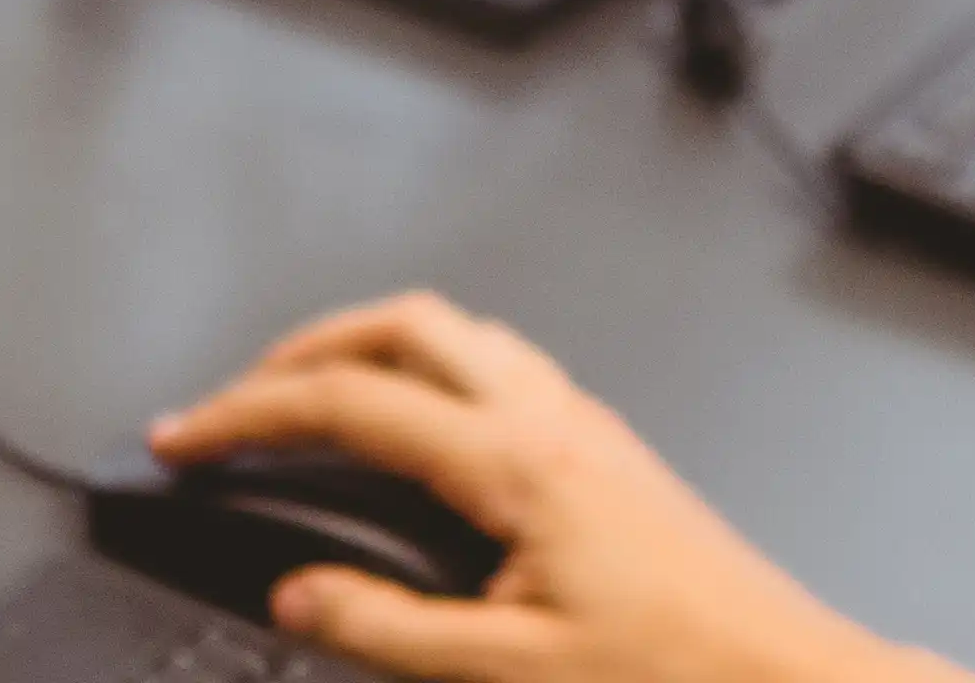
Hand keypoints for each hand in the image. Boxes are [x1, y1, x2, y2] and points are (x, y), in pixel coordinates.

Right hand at [149, 295, 955, 682]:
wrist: (790, 678)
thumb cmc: (681, 671)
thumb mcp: (507, 672)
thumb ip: (385, 630)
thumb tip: (300, 597)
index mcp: (517, 462)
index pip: (348, 403)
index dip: (245, 414)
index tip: (183, 437)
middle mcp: (555, 421)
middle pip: (403, 326)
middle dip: (303, 349)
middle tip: (237, 402)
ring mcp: (589, 426)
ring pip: (460, 336)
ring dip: (372, 353)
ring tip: (310, 407)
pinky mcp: (611, 451)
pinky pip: (503, 372)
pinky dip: (432, 379)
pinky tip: (414, 442)